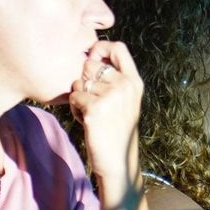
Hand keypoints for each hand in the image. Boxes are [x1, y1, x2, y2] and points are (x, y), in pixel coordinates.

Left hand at [68, 41, 145, 180]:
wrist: (119, 161)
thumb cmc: (117, 130)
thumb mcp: (125, 100)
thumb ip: (114, 79)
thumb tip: (90, 57)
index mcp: (135, 81)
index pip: (118, 48)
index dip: (100, 48)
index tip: (92, 58)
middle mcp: (125, 85)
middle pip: (91, 65)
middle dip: (85, 80)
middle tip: (93, 101)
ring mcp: (111, 96)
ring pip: (79, 83)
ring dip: (79, 98)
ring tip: (92, 114)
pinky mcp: (95, 109)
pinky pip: (74, 97)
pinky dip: (75, 109)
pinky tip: (87, 121)